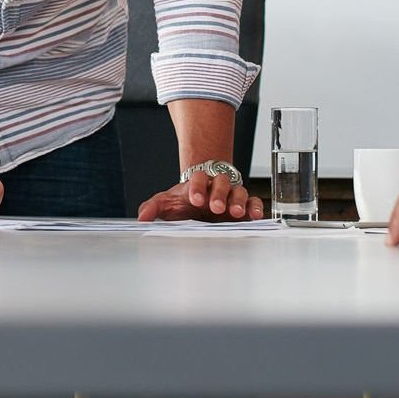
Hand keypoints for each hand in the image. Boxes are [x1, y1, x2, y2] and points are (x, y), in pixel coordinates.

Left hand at [137, 169, 263, 221]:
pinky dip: (256, 207)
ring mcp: (231, 195)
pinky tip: (256, 216)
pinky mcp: (244, 206)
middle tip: (216, 207)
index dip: (197, 187)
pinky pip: (253, 201)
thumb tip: (142, 218)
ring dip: (237, 200)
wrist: (201, 200)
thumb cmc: (184, 202)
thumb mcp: (167, 204)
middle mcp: (216, 187)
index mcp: (197, 184)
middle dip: (219, 194)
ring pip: (238, 191)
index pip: (198, 179)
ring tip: (235, 212)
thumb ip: (152, 207)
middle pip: (221, 183)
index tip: (194, 199)